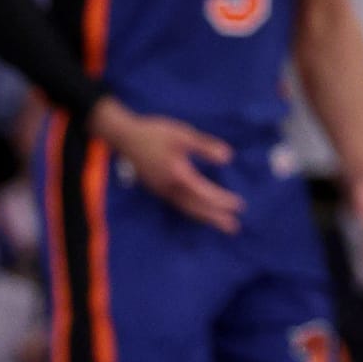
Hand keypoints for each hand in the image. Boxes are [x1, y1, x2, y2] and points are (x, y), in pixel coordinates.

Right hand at [93, 100, 241, 233]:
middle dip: (216, 218)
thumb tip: (227, 158)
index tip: (239, 205)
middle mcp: (169, 188)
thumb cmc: (154, 133)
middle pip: (196, 207)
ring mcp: (162, 191)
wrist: (124, 137)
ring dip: (205, 217)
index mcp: (177, 174)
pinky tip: (201, 212)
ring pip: (187, 208)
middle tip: (234, 228)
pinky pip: (179, 205)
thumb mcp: (183, 135)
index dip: (221, 200)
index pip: (204, 192)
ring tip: (222, 224)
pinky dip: (193, 211)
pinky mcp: (158, 189)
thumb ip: (205, 147)